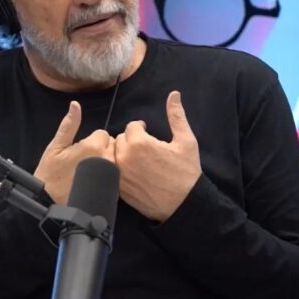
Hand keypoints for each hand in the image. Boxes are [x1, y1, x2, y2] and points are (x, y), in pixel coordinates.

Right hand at [34, 101, 115, 204]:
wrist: (50, 203)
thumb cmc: (51, 174)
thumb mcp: (56, 146)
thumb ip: (69, 125)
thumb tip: (75, 104)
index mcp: (94, 145)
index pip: (102, 134)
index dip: (91, 141)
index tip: (80, 152)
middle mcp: (107, 159)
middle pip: (111, 145)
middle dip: (100, 150)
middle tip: (84, 162)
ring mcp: (112, 175)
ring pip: (115, 159)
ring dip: (105, 162)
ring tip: (89, 172)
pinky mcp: (114, 189)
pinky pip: (116, 175)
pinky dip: (108, 175)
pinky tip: (94, 182)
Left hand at [114, 91, 200, 221]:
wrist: (183, 205)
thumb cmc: (186, 172)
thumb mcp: (186, 141)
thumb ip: (176, 116)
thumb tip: (174, 94)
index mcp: (139, 143)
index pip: (131, 127)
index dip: (141, 129)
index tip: (147, 133)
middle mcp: (124, 157)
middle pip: (120, 139)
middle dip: (130, 140)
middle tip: (143, 148)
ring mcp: (119, 174)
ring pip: (113, 155)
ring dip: (122, 154)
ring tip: (137, 160)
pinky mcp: (118, 188)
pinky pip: (112, 172)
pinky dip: (119, 170)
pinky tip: (133, 174)